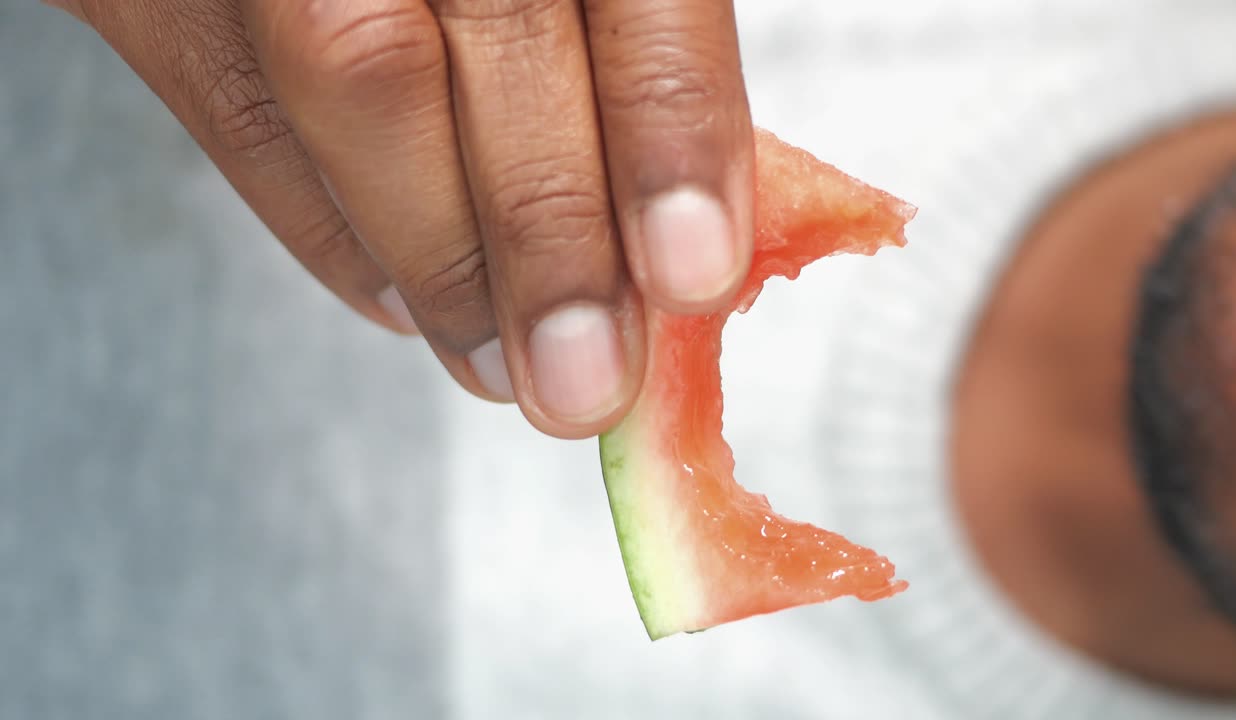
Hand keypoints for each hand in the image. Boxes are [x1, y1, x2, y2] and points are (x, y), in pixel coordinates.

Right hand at [47, 0, 754, 438]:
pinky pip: (240, 116)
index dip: (667, 124)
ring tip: (503, 369)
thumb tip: (676, 235)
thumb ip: (623, 38)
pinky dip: (335, 236)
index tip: (693, 271)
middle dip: (546, 233)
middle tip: (585, 379)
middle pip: (491, 30)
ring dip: (442, 264)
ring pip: (350, 78)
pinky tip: (409, 306)